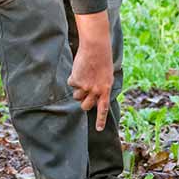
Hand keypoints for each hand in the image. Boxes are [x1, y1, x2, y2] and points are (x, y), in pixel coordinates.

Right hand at [68, 11, 113, 130]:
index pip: (103, 109)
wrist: (96, 48)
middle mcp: (96, 91)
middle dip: (83, 103)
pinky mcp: (76, 80)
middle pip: (85, 106)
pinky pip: (71, 83)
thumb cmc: (103, 60)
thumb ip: (102, 88)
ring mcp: (86, 87)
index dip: (100, 120)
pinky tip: (79, 69)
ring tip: (83, 76)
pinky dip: (73, 77)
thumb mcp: (107, 76)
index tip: (99, 130)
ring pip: (77, 96)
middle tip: (83, 94)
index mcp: (106, 90)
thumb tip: (95, 98)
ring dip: (77, 89)